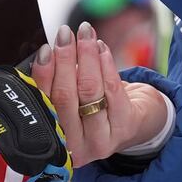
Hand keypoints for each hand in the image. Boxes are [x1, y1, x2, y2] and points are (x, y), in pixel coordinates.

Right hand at [28, 21, 169, 166]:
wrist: (138, 124)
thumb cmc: (94, 109)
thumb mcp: (70, 104)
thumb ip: (54, 86)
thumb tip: (46, 53)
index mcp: (54, 143)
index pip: (43, 104)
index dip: (43, 74)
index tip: (45, 49)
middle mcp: (76, 148)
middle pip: (65, 97)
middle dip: (64, 59)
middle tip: (65, 34)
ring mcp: (102, 140)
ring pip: (89, 90)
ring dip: (85, 56)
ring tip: (84, 33)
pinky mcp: (125, 127)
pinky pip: (112, 89)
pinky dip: (105, 64)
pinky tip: (101, 48)